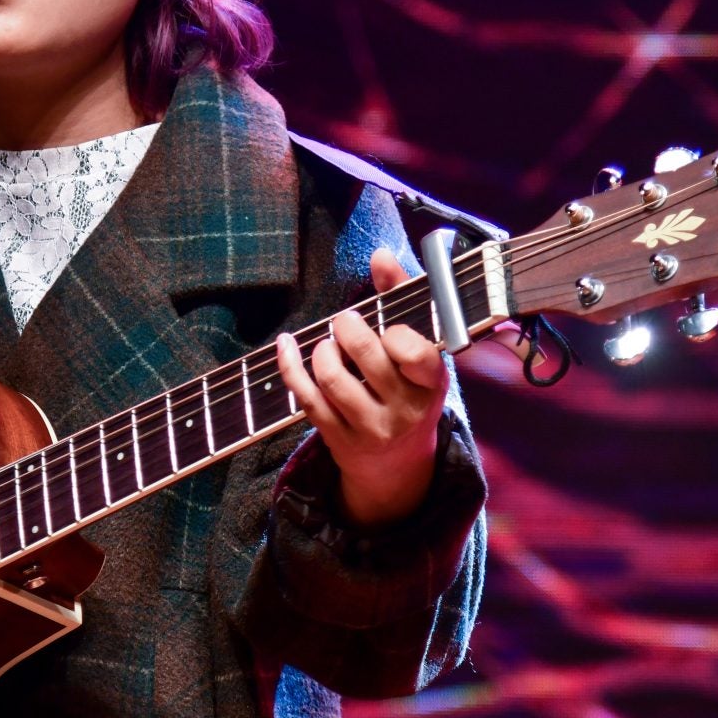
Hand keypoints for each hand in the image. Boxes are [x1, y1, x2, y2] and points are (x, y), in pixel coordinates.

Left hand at [272, 248, 448, 527]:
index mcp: (431, 383)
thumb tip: (381, 254)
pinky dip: (290, 364)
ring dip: (321, 350)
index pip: (416, 353)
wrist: (397, 463)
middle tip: (343, 322)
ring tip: (327, 345)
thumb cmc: (406, 389)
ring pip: (332, 377)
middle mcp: (405, 409)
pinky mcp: (339, 439)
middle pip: (366, 356)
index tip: (387, 328)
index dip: (395, 334)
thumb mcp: (417, 352)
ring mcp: (371, 428)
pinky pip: (306, 396)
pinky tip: (286, 345)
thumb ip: (400, 299)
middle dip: (346, 327)